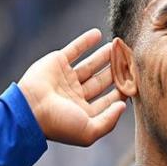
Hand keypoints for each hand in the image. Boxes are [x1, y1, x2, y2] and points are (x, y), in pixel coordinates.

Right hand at [18, 29, 125, 146]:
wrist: (29, 109)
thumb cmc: (60, 124)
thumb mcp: (89, 131)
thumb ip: (109, 121)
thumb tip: (123, 106)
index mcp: (83, 112)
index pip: (108, 100)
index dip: (122, 91)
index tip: (137, 82)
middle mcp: (76, 95)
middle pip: (102, 81)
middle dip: (116, 71)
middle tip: (131, 60)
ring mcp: (66, 78)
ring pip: (90, 65)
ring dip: (104, 56)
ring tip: (118, 47)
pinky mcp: (56, 63)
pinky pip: (73, 50)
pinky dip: (85, 41)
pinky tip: (98, 34)